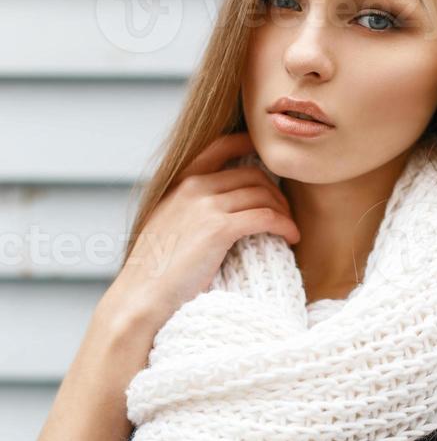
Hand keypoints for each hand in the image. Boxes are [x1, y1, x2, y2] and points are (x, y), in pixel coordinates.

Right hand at [99, 130, 300, 333]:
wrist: (140, 297)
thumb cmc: (156, 272)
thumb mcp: (167, 226)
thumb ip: (189, 210)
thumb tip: (218, 213)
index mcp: (180, 184)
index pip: (220, 146)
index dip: (248, 144)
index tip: (269, 156)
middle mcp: (193, 188)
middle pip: (251, 175)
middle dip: (275, 191)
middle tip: (285, 213)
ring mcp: (205, 206)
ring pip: (262, 195)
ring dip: (283, 211)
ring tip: (289, 229)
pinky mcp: (218, 229)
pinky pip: (266, 217)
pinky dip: (285, 225)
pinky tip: (291, 237)